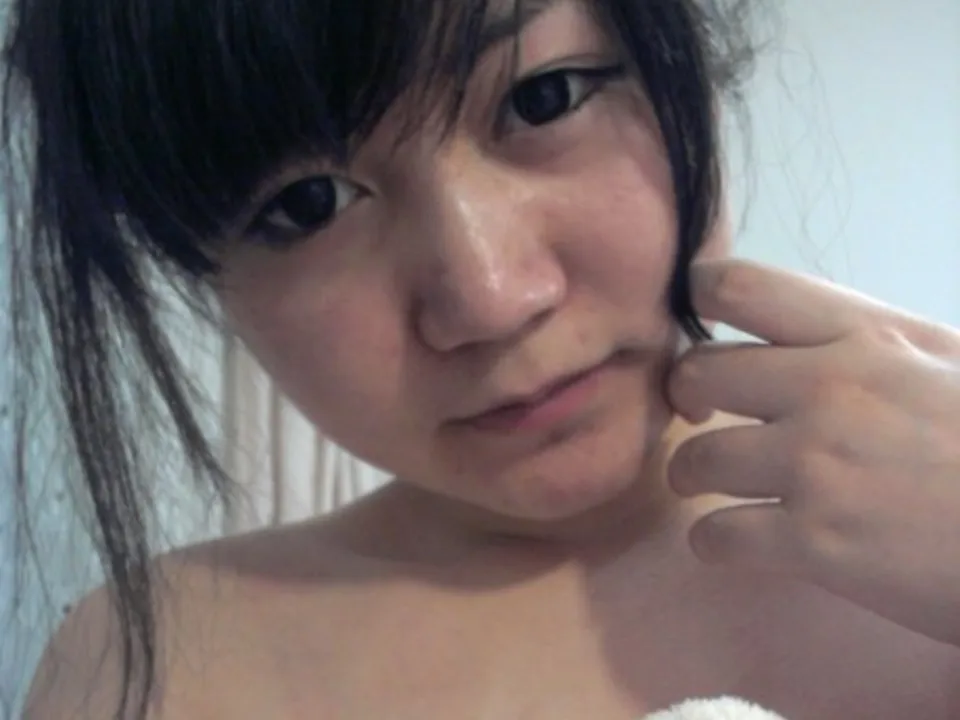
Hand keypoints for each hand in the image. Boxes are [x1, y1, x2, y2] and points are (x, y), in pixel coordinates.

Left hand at [666, 258, 959, 645]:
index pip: (742, 286)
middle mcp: (828, 388)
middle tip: (700, 417)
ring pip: (696, 458)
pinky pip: (716, 536)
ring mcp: (817, 465)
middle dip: (687, 398)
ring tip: (705, 486)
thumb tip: (793, 337)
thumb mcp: (946, 361)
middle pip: (700, 374)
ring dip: (690, 474)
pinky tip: (727, 542)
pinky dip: (710, 542)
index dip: (700, 300)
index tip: (699, 330)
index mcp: (864, 334)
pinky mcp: (815, 542)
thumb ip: (866, 342)